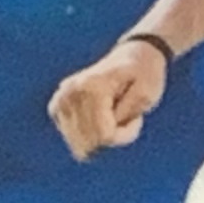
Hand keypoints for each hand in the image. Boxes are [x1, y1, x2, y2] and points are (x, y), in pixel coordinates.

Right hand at [48, 33, 168, 160]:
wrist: (133, 56)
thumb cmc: (144, 75)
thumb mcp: (147, 94)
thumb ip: (126, 117)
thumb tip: (100, 139)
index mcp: (92, 87)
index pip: (104, 136)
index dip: (125, 134)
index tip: (136, 117)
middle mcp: (70, 93)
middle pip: (90, 143)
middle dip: (114, 137)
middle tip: (126, 116)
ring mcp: (60, 100)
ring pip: (81, 146)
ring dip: (102, 138)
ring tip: (114, 115)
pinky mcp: (56, 108)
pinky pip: (74, 141)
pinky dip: (90, 135)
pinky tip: (101, 118)